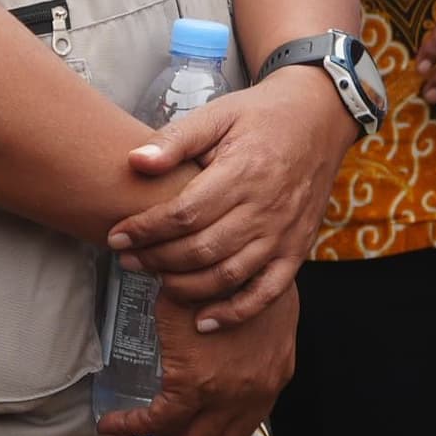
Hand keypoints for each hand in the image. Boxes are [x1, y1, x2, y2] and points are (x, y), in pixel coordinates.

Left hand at [96, 285, 296, 435]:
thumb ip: (144, 329)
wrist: (267, 267)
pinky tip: (202, 424)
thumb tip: (113, 337)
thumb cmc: (212, 278)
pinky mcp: (274, 386)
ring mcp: (257, 396)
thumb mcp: (170, 303)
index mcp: (197, 382)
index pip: (158, 425)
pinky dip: (220, 434)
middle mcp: (230, 399)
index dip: (129, 429)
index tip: (108, 425)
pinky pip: (245, 428)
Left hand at [111, 70, 351, 330]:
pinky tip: (204, 320)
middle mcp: (266, 208)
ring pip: (228, 274)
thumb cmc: (260, 116)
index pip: (185, 213)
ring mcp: (284, 234)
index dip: (146, 229)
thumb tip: (135, 162)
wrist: (318, 118)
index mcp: (243, 172)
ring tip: (155, 279)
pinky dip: (235, 312)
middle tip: (127, 259)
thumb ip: (175, 140)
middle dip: (157, 260)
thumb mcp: (217, 114)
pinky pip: (266, 292)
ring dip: (185, 286)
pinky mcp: (297, 250)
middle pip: (202, 249)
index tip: (117, 236)